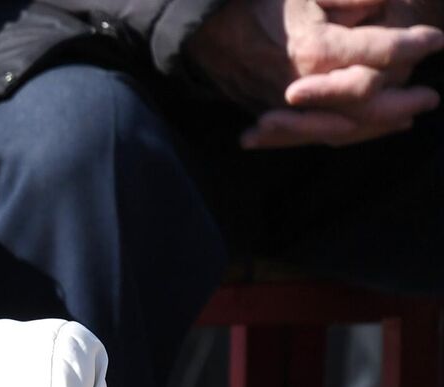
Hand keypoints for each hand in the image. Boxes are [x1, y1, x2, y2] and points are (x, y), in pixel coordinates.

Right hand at [185, 0, 442, 146]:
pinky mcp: (271, 114)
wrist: (205, 28)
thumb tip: (386, 3)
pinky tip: (360, 130)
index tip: (435, 38)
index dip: (413, 44)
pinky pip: (311, 134)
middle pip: (367, 103)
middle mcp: (303, 86)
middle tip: (431, 98)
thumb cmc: (261, 5)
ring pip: (341, 126)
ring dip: (377, 125)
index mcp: (316, 49)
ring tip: (405, 119)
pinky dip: (341, 133)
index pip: (380, 53)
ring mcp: (285, 106)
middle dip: (401, 100)